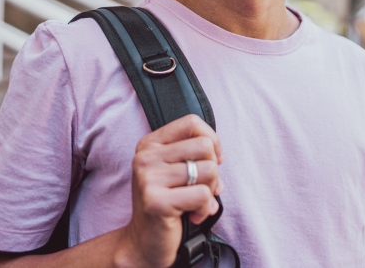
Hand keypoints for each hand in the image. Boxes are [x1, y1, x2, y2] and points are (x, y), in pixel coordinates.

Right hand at [116, 114, 223, 267]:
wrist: (145, 242)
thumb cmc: (166, 203)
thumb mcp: (175, 171)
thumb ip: (193, 155)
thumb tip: (219, 156)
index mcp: (149, 144)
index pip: (192, 122)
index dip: (212, 140)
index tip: (213, 160)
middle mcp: (145, 157)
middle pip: (205, 146)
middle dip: (213, 170)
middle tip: (202, 188)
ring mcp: (148, 179)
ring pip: (209, 170)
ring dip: (210, 191)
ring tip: (196, 203)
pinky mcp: (157, 202)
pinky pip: (204, 195)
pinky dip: (206, 208)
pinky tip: (195, 215)